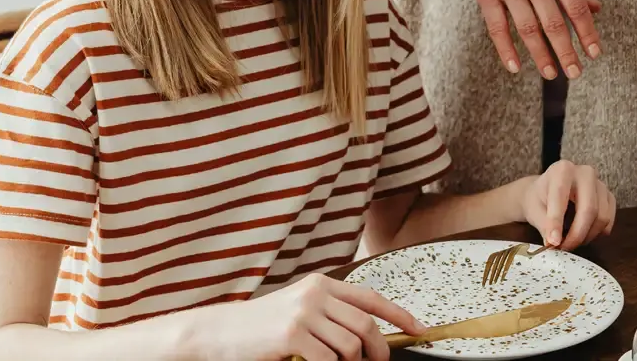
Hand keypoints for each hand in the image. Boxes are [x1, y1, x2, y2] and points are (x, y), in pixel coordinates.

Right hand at [190, 273, 424, 360]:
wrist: (217, 333)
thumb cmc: (260, 328)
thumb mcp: (299, 309)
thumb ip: (330, 313)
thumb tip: (368, 334)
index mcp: (320, 284)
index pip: (371, 297)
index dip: (400, 314)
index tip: (419, 330)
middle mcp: (314, 293)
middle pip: (366, 325)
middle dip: (378, 350)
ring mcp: (303, 313)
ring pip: (350, 346)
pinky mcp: (291, 334)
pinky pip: (328, 360)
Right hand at [460, 0, 602, 79]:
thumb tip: (595, 10)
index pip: (576, 6)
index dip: (587, 33)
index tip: (594, 54)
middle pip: (553, 22)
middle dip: (566, 51)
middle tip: (574, 73)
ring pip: (527, 28)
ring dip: (540, 55)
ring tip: (550, 74)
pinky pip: (497, 27)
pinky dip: (506, 50)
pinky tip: (515, 67)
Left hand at [521, 160, 615, 250]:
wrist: (546, 191)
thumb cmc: (539, 198)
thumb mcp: (534, 210)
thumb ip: (544, 225)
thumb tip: (553, 242)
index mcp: (562, 170)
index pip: (561, 198)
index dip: (556, 222)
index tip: (553, 242)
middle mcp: (585, 172)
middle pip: (589, 209)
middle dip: (577, 234)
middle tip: (564, 248)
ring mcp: (600, 184)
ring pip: (602, 217)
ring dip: (587, 236)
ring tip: (571, 242)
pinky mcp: (608, 196)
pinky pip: (609, 220)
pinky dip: (597, 233)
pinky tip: (584, 235)